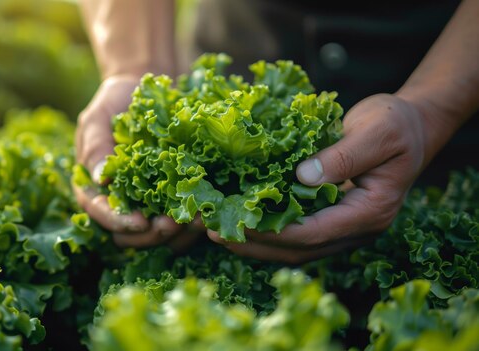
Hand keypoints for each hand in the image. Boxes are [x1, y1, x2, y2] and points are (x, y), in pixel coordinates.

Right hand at [74, 76, 201, 251]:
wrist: (151, 87)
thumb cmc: (117, 100)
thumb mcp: (98, 117)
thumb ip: (95, 147)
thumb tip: (99, 178)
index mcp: (95, 188)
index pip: (100, 213)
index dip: (119, 221)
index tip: (141, 221)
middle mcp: (121, 202)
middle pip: (129, 235)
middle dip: (150, 235)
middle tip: (171, 224)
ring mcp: (148, 204)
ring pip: (157, 236)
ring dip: (176, 235)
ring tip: (195, 221)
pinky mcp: (174, 200)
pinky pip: (182, 224)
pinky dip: (194, 224)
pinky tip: (207, 213)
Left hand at [208, 93, 429, 262]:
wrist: (414, 125)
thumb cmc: (398, 125)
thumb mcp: (377, 132)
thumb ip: (343, 156)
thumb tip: (302, 177)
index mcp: (369, 212)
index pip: (314, 233)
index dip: (273, 233)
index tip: (237, 224)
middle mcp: (356, 227)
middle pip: (300, 249)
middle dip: (255, 245)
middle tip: (214, 233)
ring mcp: (345, 225)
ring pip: (296, 247)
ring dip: (257, 244)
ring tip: (218, 232)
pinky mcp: (333, 217)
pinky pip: (297, 233)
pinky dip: (268, 231)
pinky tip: (241, 221)